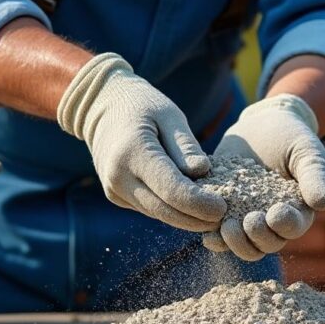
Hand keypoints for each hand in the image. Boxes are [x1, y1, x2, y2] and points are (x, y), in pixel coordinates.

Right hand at [58, 53, 225, 231]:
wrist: (101, 107)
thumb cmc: (143, 105)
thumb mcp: (170, 115)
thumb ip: (186, 145)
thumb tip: (201, 172)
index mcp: (133, 153)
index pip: (171, 189)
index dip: (198, 204)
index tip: (222, 208)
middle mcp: (118, 176)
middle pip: (164, 210)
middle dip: (195, 219)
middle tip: (223, 218)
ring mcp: (113, 189)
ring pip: (156, 213)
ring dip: (185, 218)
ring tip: (211, 214)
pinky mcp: (115, 195)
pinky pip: (149, 207)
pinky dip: (170, 209)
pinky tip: (188, 204)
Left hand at [203, 94, 324, 260]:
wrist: (263, 126)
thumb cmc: (293, 138)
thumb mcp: (307, 152)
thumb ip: (315, 177)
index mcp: (297, 212)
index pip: (293, 228)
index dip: (284, 226)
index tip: (275, 212)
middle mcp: (273, 224)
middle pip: (267, 244)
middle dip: (257, 237)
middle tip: (247, 220)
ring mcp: (247, 220)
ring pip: (243, 246)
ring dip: (234, 243)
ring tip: (226, 226)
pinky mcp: (225, 213)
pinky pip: (218, 235)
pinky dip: (213, 237)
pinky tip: (207, 232)